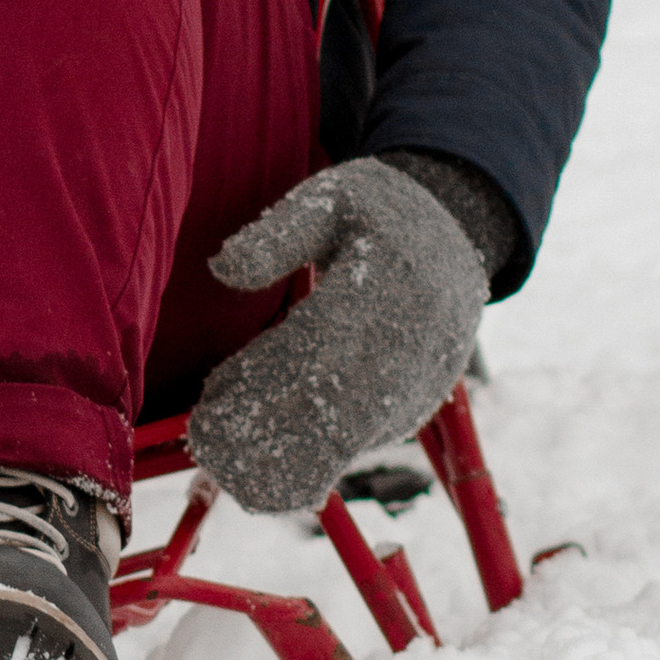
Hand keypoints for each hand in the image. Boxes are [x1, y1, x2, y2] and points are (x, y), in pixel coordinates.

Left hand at [192, 156, 504, 517]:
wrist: (455, 245)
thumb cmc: (378, 217)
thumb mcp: (330, 200)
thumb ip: (278, 233)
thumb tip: (222, 268)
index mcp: (385, 292)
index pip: (317, 352)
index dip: (262, 384)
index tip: (211, 397)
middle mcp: (403, 354)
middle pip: (330, 416)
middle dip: (262, 437)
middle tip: (203, 440)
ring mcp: (408, 391)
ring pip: (340, 446)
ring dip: (276, 457)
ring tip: (217, 451)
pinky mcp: (403, 415)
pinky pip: (351, 447)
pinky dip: (301, 458)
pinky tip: (251, 448)